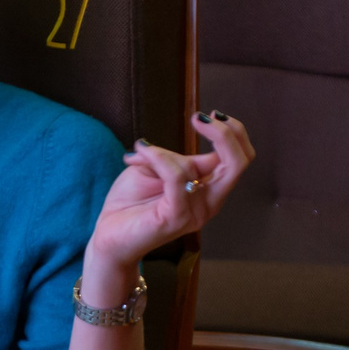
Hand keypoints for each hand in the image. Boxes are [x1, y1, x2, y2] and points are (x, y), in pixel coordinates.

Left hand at [84, 112, 254, 279]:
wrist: (109, 234)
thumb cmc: (131, 203)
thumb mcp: (155, 169)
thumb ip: (174, 158)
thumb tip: (179, 149)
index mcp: (209, 189)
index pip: (238, 157)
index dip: (230, 130)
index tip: (205, 116)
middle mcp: (210, 201)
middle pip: (239, 163)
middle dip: (226, 133)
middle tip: (200, 118)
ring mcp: (196, 212)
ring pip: (204, 166)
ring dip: (169, 150)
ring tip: (142, 151)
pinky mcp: (177, 217)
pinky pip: (177, 177)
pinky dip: (159, 157)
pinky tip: (140, 152)